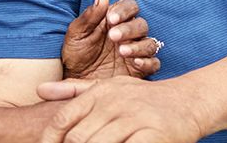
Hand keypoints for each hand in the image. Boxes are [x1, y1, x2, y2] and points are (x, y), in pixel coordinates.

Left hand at [37, 76, 204, 142]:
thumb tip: (39, 90)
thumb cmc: (141, 98)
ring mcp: (134, 119)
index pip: (64, 118)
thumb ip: (73, 91)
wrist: (186, 101)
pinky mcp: (152, 135)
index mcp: (100, 92)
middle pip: (78, 138)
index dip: (50, 140)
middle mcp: (114, 103)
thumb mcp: (107, 88)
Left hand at [61, 0, 161, 79]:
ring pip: (150, 43)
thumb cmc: (75, 53)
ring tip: (121, 51)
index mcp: (114, 20)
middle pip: (141, 24)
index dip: (124, 10)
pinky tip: (135, 63)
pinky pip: (153, 63)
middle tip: (113, 37)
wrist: (74, 81)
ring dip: (138, 46)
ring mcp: (135, 52)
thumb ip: (89, 16)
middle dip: (129, 29)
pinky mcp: (139, 70)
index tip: (111, 19)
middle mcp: (128, 34)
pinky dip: (147, 62)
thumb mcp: (77, 34)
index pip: (129, 6)